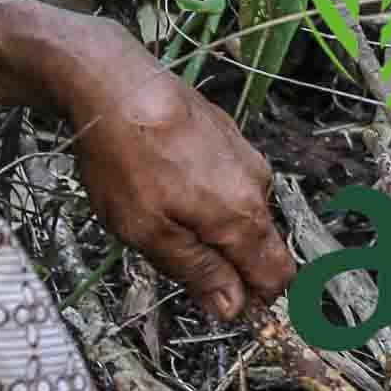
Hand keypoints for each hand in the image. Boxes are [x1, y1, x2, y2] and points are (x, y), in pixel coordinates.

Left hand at [27, 19, 296, 319]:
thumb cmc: (126, 157)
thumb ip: (196, 271)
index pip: (277, 275)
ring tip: (162, 212)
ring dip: (214, 225)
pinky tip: (167, 181)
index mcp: (243, 217)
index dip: (255, 298)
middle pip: (260, 244)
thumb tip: (232, 308)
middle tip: (176, 257)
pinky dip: (207, 191)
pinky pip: (228, 179)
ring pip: (242, 210)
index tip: (223, 304)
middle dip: (229, 262)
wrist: (113, 82)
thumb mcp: (149, 232)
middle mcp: (256, 184)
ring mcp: (244, 155)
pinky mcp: (228, 134)